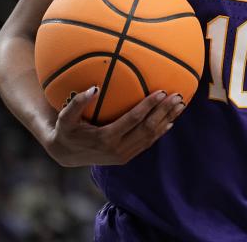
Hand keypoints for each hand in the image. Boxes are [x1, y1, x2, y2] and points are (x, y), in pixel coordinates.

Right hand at [43, 87, 184, 166]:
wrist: (67, 154)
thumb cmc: (66, 129)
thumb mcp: (66, 117)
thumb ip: (78, 103)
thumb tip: (94, 88)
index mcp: (106, 138)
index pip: (134, 119)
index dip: (149, 106)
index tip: (161, 91)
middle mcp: (118, 149)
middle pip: (148, 129)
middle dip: (164, 112)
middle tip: (178, 96)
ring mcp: (124, 155)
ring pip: (151, 137)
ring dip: (167, 120)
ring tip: (180, 105)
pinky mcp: (127, 157)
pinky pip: (148, 143)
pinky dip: (161, 131)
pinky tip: (171, 120)